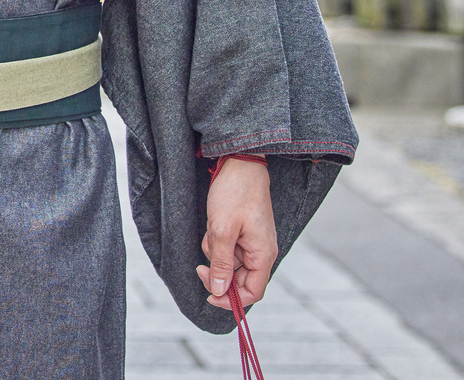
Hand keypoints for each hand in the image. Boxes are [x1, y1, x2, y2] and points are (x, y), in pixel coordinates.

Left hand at [199, 158, 275, 309]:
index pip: (253, 293)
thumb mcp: (222, 230)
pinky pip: (227, 248)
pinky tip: (213, 225)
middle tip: (201, 265)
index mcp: (263, 255)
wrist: (239, 162)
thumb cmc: (234, 193)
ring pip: (229, 263)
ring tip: (212, 231)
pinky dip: (216, 241)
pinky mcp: (243, 233)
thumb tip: (220, 292)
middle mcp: (261, 252)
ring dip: (215, 253)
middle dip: (218, 273)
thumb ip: (221, 264)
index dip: (232, 300)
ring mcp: (252, 242)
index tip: (209, 296)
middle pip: (239, 280)